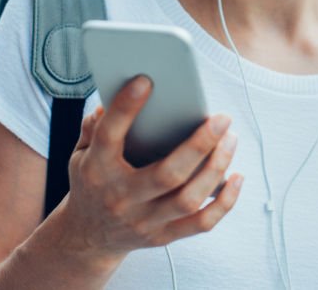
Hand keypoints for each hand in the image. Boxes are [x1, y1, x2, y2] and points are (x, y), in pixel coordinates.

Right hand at [60, 75, 242, 262]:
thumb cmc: (92, 182)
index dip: (126, 108)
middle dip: (200, 144)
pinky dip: (225, 202)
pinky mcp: (163, 237)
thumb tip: (118, 95)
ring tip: (231, 138)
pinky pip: (201, 223)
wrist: (87, 237)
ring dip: (216, 168)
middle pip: (167, 174)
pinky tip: (237, 177)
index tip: (146, 80)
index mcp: (97, 169)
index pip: (110, 136)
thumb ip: (95, 125)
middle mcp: (121, 198)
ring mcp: (144, 221)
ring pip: (188, 199)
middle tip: (222, 118)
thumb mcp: (80, 152)